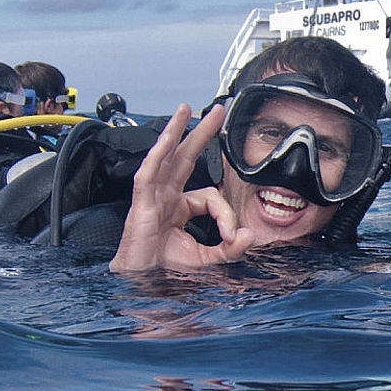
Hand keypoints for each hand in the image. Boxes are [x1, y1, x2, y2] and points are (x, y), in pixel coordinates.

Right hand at [111, 104, 257, 272]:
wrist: (141, 282)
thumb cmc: (165, 267)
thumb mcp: (206, 259)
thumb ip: (229, 249)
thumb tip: (249, 236)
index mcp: (180, 206)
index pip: (210, 197)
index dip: (225, 214)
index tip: (232, 236)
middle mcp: (166, 195)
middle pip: (185, 156)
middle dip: (200, 132)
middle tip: (215, 110)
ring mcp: (153, 196)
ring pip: (164, 156)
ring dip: (174, 131)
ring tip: (185, 109)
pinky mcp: (142, 202)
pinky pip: (149, 173)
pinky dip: (158, 155)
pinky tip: (168, 139)